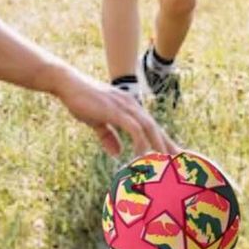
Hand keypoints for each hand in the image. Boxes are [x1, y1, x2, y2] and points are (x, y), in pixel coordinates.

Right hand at [51, 68, 179, 158]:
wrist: (67, 83)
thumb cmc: (80, 100)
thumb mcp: (96, 121)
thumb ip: (108, 136)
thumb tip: (117, 152)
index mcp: (129, 108)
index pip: (151, 126)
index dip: (163, 142)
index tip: (173, 157)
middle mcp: (132, 105)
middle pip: (156, 128)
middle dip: (169, 146)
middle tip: (180, 164)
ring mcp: (125, 106)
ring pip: (149, 128)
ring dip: (159, 146)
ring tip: (166, 165)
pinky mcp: (115, 110)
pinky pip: (134, 128)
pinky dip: (141, 142)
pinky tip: (141, 156)